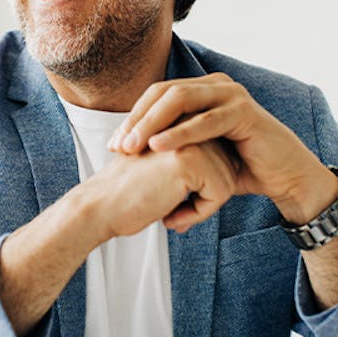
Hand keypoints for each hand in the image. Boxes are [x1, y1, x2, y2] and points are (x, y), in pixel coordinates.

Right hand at [72, 138, 238, 241]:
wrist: (101, 207)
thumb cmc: (132, 193)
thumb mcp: (169, 168)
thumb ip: (198, 159)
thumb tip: (237, 168)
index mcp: (181, 122)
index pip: (221, 158)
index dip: (203, 186)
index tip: (172, 196)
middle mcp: (187, 124)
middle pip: (229, 169)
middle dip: (206, 196)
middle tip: (169, 205)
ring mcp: (188, 138)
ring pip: (227, 182)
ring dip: (202, 206)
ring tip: (168, 209)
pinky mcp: (189, 158)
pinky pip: (220, 194)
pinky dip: (200, 213)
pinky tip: (170, 215)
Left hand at [109, 73, 333, 221]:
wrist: (282, 177)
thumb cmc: (238, 166)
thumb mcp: (197, 151)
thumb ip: (170, 142)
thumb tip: (130, 150)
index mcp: (201, 90)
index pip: (156, 95)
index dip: (132, 118)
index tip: (113, 145)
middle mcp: (215, 85)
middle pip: (163, 93)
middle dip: (136, 120)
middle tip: (117, 146)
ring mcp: (230, 94)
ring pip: (180, 101)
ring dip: (152, 124)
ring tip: (132, 146)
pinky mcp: (244, 111)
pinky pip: (206, 120)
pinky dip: (180, 133)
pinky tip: (159, 146)